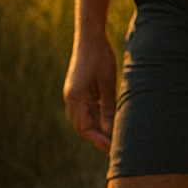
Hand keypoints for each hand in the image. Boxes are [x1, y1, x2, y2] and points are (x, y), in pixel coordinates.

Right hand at [63, 34, 118, 152]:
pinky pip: (87, 108)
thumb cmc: (101, 58)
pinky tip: (109, 119)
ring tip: (114, 136)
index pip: (85, 128)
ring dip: (97, 128)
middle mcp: (72, 99)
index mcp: (76, 99)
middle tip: (114, 147)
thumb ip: (107, 107)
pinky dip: (97, 116)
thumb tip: (109, 130)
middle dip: (98, 137)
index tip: (112, 149)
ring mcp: (75, 94)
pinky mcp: (79, 90)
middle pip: (84, 126)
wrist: (90, 38)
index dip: (98, 140)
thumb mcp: (108, 83)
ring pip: (85, 118)